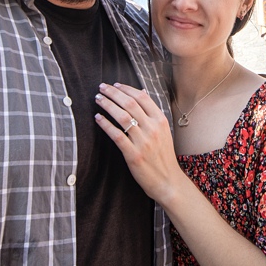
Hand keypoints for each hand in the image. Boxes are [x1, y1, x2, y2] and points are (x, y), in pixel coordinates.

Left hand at [95, 83, 185, 205]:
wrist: (168, 181)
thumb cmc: (163, 156)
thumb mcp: (163, 131)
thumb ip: (153, 114)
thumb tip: (142, 93)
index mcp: (161, 120)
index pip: (142, 97)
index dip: (126, 89)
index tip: (115, 85)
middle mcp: (153, 128)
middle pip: (130, 103)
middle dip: (113, 93)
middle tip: (101, 87)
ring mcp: (143, 141)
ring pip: (122, 116)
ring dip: (107, 105)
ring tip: (98, 99)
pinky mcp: (133, 154)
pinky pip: (117, 135)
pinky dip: (106, 124)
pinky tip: (98, 118)